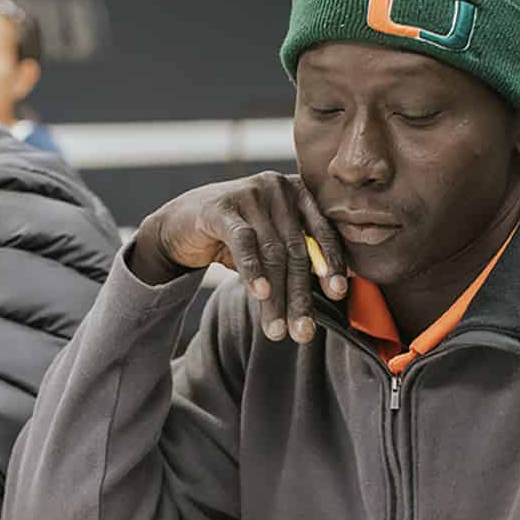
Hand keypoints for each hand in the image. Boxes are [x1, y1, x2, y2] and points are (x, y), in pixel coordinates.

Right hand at [131, 172, 347, 343]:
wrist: (181, 224)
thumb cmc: (235, 237)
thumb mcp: (271, 245)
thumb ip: (297, 259)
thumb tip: (337, 292)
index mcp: (299, 192)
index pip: (322, 232)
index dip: (331, 264)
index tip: (338, 294)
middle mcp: (278, 187)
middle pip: (295, 249)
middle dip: (299, 295)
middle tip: (303, 332)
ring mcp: (249, 193)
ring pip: (271, 252)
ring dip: (275, 297)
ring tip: (277, 330)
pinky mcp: (220, 207)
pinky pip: (243, 242)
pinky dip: (253, 270)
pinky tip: (260, 293)